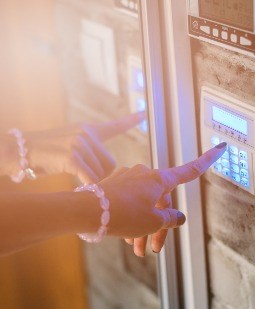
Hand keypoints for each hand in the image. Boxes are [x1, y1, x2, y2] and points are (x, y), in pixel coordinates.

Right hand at [5, 112, 144, 182]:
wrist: (22, 150)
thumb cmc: (48, 153)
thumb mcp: (71, 146)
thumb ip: (90, 154)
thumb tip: (108, 172)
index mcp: (89, 130)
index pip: (115, 126)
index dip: (131, 120)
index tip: (144, 113)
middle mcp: (87, 134)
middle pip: (111, 164)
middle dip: (102, 176)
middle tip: (86, 178)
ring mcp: (79, 144)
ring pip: (102, 174)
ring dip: (92, 183)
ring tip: (76, 178)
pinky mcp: (71, 156)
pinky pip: (91, 179)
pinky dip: (87, 188)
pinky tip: (79, 188)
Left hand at [99, 142, 226, 255]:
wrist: (87, 211)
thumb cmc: (123, 215)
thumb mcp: (153, 221)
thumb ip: (170, 219)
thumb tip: (178, 217)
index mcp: (159, 179)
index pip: (190, 170)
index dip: (207, 160)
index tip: (220, 147)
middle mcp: (146, 174)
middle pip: (162, 201)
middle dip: (160, 226)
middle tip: (155, 248)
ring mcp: (130, 178)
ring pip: (145, 204)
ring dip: (144, 227)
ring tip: (137, 249)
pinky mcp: (117, 184)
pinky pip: (131, 202)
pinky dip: (132, 218)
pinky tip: (127, 237)